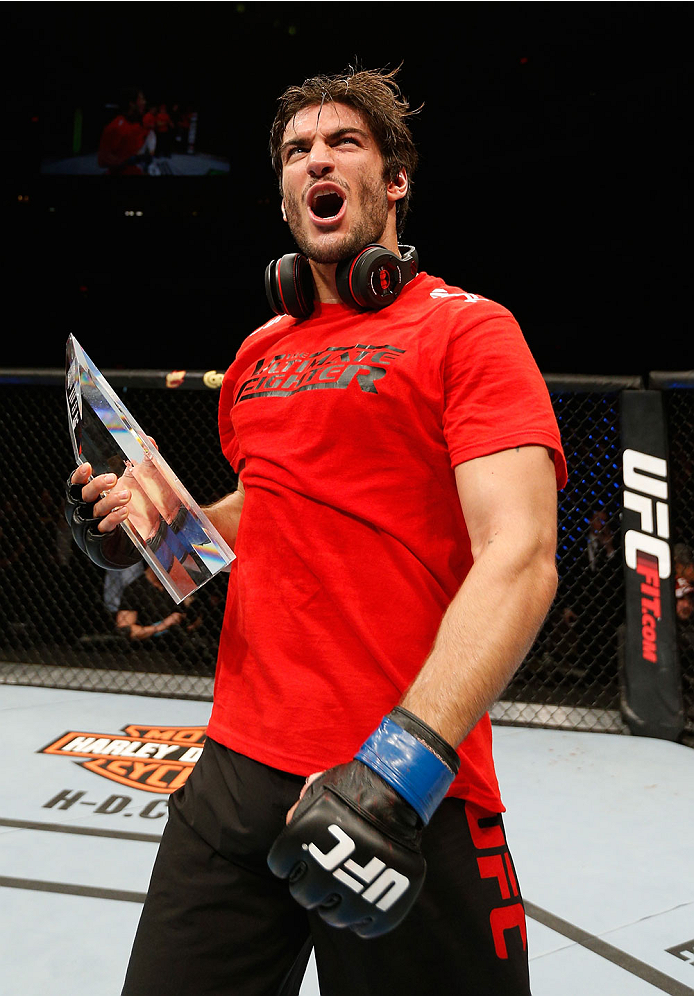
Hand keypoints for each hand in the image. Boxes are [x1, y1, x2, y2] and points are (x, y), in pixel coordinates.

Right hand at [65, 462, 140, 570]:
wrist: (138, 539)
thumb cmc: (132, 506)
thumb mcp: (136, 482)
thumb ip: (142, 461)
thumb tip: (149, 440)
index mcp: (89, 494)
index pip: (76, 483)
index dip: (79, 475)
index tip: (88, 466)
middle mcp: (85, 509)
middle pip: (82, 495)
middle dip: (96, 486)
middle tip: (113, 477)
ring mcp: (91, 526)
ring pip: (94, 512)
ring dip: (109, 502)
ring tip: (126, 495)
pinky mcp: (100, 540)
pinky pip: (102, 528)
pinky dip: (112, 519)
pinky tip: (124, 512)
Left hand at [267, 707, 459, 937]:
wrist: (399, 789)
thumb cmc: (357, 786)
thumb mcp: (320, 788)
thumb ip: (301, 809)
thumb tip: (291, 822)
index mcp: (304, 841)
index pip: (279, 865)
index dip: (288, 860)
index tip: (299, 857)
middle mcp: (326, 870)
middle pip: (303, 895)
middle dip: (309, 884)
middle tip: (323, 873)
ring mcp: (356, 891)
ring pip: (332, 916)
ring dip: (334, 903)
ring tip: (344, 887)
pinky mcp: (384, 905)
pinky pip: (364, 928)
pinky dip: (362, 918)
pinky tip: (363, 900)